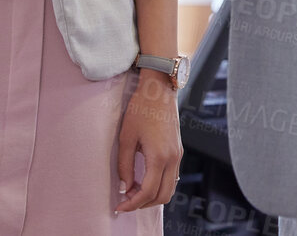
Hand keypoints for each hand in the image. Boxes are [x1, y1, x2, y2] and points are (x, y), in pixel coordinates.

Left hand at [115, 69, 183, 212]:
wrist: (159, 90)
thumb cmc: (141, 109)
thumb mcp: (126, 137)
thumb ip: (125, 166)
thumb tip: (124, 187)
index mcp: (159, 156)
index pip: (148, 191)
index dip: (132, 204)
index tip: (119, 207)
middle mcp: (173, 159)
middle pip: (162, 196)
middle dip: (143, 204)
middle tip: (125, 201)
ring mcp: (178, 155)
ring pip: (169, 189)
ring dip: (152, 196)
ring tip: (133, 192)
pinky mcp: (178, 151)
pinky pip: (172, 178)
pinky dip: (159, 186)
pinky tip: (144, 181)